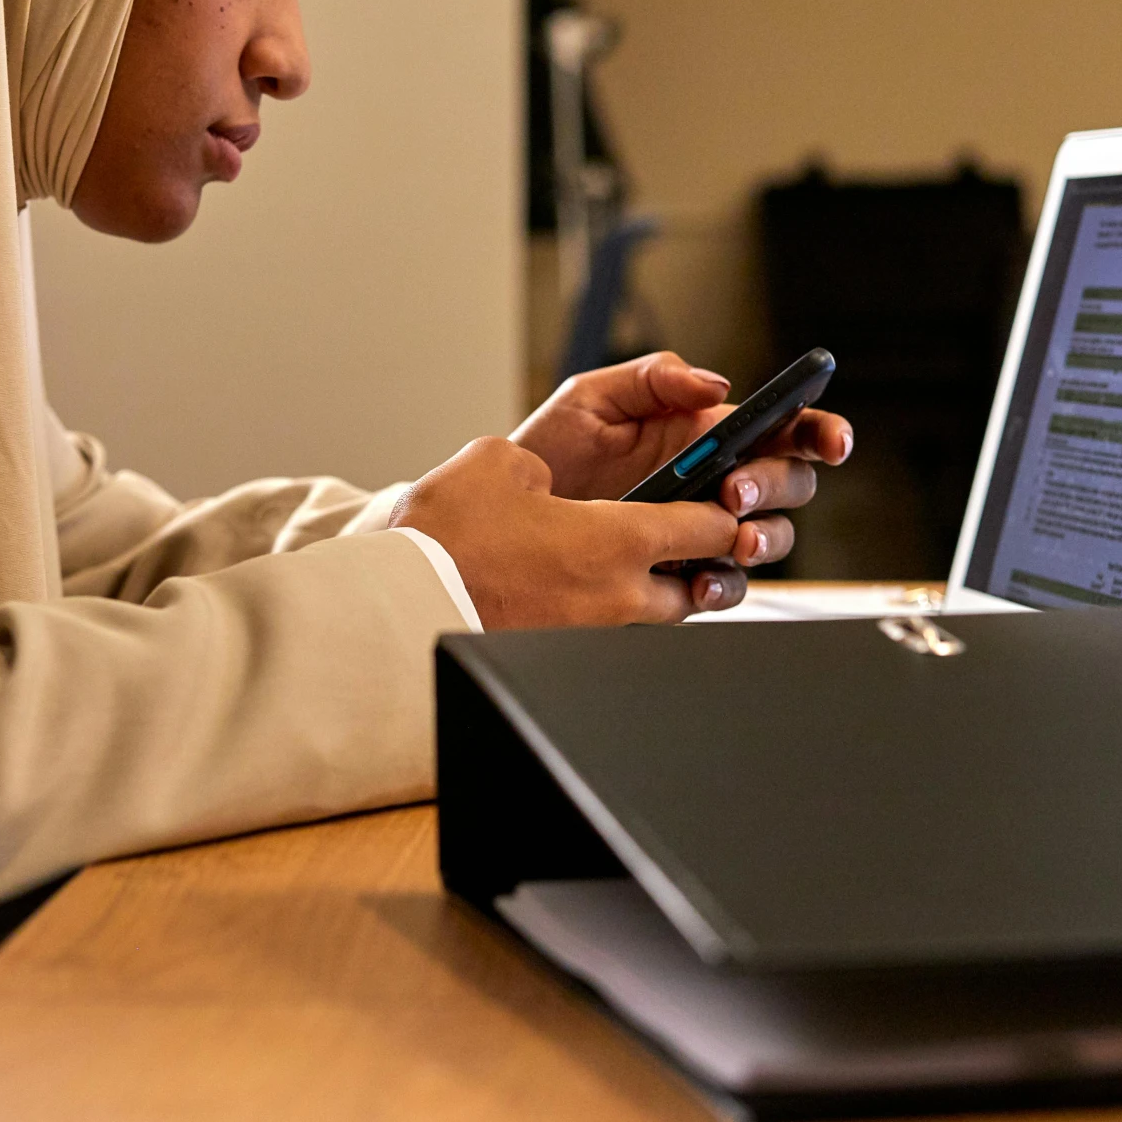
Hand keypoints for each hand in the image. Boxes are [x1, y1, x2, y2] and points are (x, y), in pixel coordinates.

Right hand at [389, 437, 744, 626]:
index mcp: (621, 540)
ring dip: (664, 596)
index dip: (722, 510)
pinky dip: (614, 617)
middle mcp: (622, 597)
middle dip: (703, 565)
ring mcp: (595, 636)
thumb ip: (543, 467)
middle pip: (701, 588)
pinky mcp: (564, 657)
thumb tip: (546, 484)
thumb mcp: (499, 463)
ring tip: (640, 573)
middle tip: (690, 543)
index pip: (710, 528)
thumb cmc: (448, 533)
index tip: (719, 500)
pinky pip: (613, 638)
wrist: (399, 606)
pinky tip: (585, 597)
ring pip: (662, 621)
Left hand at [510, 351, 854, 567]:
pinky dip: (723, 584)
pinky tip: (702, 578)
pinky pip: (723, 584)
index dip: (819, 431)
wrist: (502, 514)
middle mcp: (714, 480)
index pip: (781, 427)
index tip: (832, 440)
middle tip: (737, 490)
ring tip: (733, 536)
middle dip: (778, 486)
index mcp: (704, 431)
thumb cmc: (551, 449)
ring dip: (763, 537)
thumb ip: (654, 376)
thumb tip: (715, 385)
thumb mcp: (592, 396)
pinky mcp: (679, 573)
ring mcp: (700, 529)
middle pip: (788, 483)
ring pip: (767, 537)